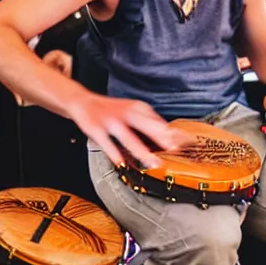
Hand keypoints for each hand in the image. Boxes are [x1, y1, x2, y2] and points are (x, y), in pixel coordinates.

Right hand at [71, 93, 190, 167]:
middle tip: (173, 151)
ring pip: (128, 137)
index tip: (183, 143)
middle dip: (160, 138)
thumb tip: (170, 135)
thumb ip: (148, 121)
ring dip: (142, 150)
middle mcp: (125, 112)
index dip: (169, 132)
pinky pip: (107, 143)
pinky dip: (115, 153)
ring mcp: (110, 121)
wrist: (83, 101)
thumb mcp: (131, 110)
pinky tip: (122, 163)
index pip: (156, 120)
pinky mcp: (96, 129)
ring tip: (153, 163)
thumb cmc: (111, 109)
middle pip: (145, 125)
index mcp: (136, 108)